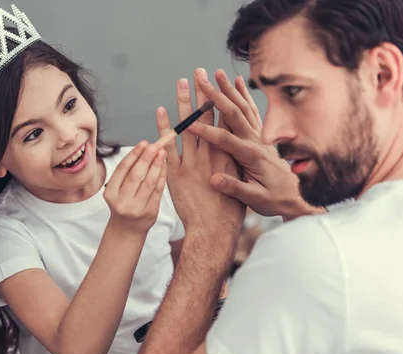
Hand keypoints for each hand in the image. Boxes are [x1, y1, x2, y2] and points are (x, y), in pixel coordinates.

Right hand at [104, 142, 166, 232]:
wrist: (127, 229)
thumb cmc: (123, 203)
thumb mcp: (117, 189)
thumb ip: (128, 171)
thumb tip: (144, 149)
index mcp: (110, 192)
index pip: (122, 169)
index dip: (134, 154)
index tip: (143, 143)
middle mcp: (121, 201)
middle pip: (135, 175)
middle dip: (146, 158)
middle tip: (155, 145)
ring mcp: (136, 208)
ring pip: (148, 183)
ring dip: (156, 166)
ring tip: (162, 153)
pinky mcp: (149, 212)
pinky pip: (157, 191)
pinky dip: (161, 177)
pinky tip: (164, 167)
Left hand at [156, 68, 244, 236]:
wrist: (213, 231)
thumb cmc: (230, 212)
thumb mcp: (241, 185)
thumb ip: (235, 165)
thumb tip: (237, 151)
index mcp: (229, 156)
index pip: (226, 122)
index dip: (223, 102)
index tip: (221, 84)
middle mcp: (211, 155)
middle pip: (207, 118)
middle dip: (204, 94)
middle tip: (200, 72)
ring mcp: (192, 163)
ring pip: (187, 127)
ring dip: (184, 103)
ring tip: (181, 82)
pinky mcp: (176, 173)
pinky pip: (168, 146)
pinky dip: (164, 128)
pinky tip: (161, 110)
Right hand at [189, 69, 322, 219]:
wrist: (297, 198)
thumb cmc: (275, 200)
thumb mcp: (256, 200)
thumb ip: (235, 188)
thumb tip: (215, 180)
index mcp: (251, 156)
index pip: (225, 139)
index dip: (205, 131)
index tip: (187, 123)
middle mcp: (256, 141)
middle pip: (234, 113)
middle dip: (215, 95)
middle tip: (200, 78)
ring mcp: (260, 136)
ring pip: (243, 107)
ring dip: (229, 89)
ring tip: (217, 73)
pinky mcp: (262, 136)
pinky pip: (252, 110)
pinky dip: (244, 94)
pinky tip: (238, 83)